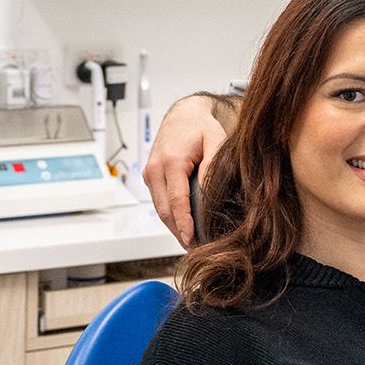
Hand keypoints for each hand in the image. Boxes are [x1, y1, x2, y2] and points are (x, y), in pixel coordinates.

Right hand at [144, 95, 233, 247]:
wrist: (184, 114)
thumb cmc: (201, 126)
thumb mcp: (216, 141)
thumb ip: (212, 167)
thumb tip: (210, 195)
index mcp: (171, 161)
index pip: (176, 201)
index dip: (184, 224)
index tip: (192, 241)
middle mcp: (154, 168)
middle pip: (165, 211)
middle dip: (179, 233)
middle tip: (196, 251)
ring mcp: (149, 173)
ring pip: (159, 210)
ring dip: (173, 228)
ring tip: (191, 244)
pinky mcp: (150, 177)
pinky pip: (159, 202)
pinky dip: (170, 216)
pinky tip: (184, 228)